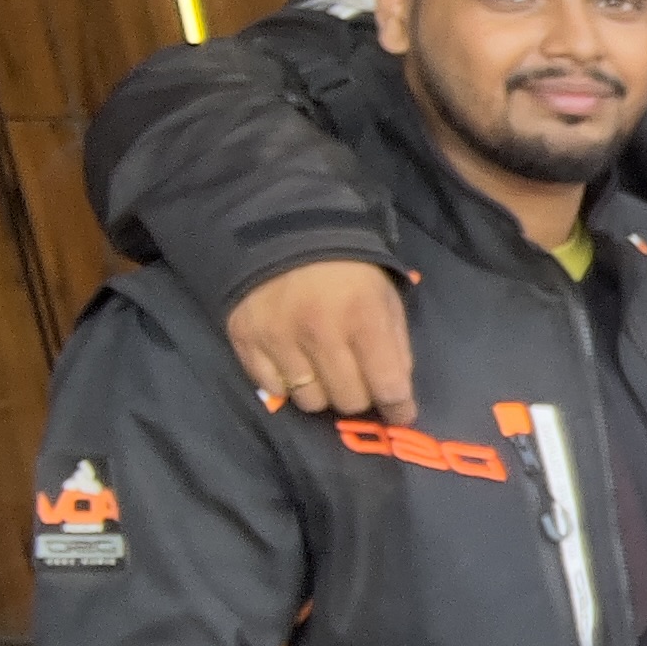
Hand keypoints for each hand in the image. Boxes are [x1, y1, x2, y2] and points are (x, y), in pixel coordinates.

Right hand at [228, 260, 415, 422]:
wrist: (286, 232)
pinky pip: (272, 388)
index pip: (387, 386)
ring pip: (310, 400)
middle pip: (348, 400)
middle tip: (359, 381)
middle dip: (361, 397)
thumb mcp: (386, 299)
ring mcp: (278, 337)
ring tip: (324, 370)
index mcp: (363, 317)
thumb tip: (397, 395)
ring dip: (323, 392)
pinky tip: (294, 363)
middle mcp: (320, 331)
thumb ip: (395, 346)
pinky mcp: (246, 338)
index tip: (401, 413)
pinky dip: (287, 384)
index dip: (399, 407)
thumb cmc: (348, 270)